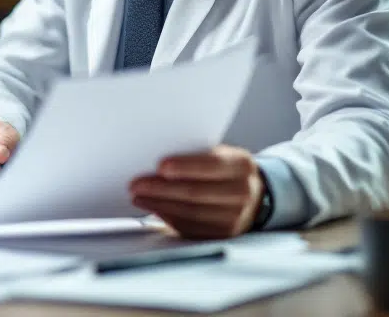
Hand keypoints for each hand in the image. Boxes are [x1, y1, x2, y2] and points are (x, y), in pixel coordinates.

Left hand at [129, 145, 264, 238]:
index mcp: (241, 165)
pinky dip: (167, 217)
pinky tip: (152, 207)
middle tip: (136, 184)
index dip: (185, 166)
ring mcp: (234, 218)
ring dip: (159, 204)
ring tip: (138, 196)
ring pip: (190, 213)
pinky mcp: (222, 234)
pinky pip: (190, 228)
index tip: (160, 166)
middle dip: (162, 188)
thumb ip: (195, 155)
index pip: (212, 165)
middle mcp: (242, 193)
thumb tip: (157, 162)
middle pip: (196, 193)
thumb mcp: (219, 154)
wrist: (252, 195)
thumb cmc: (224, 169)